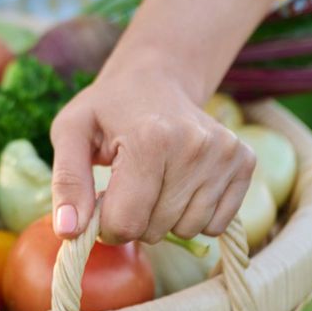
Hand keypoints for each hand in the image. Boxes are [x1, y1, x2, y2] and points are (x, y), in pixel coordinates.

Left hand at [48, 57, 255, 244]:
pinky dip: (194, 214)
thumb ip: (67, 182)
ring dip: (164, 218)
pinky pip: (217, 224)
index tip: (102, 200)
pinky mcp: (244, 162)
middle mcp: (195, 146)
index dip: (105, 223)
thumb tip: (68, 231)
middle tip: (127, 183)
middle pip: (157, 229)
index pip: (126, 222)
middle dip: (135, 218)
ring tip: (153, 180)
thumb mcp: (70, 132)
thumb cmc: (107, 108)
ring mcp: (225, 154)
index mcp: (150, 138)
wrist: (155, 79)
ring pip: (188, 230)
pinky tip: (180, 181)